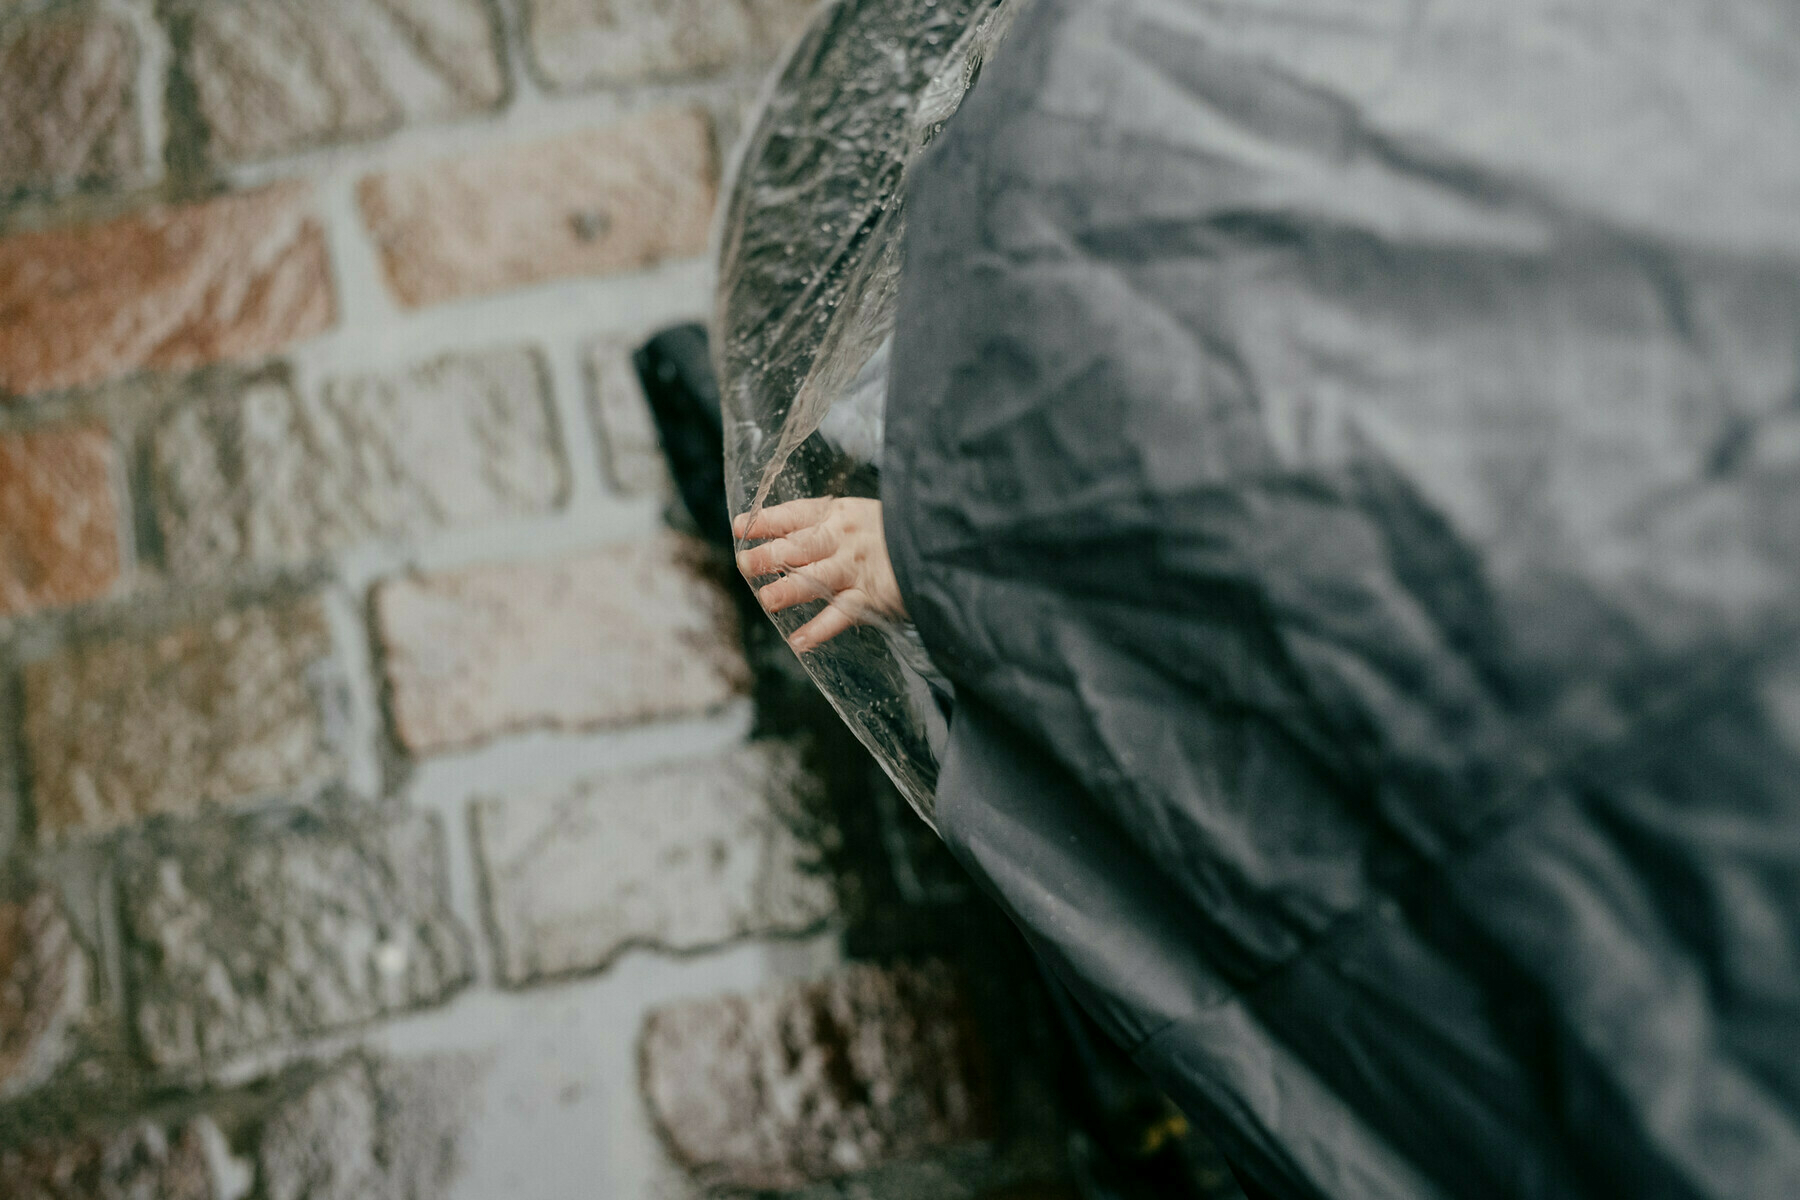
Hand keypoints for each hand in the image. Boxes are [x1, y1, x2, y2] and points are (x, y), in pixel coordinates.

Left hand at [733, 497, 906, 651]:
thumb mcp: (860, 519)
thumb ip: (824, 530)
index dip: (766, 522)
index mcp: (838, 515)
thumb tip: (779, 542)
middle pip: (800, 547)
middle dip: (771, 555)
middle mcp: (844, 540)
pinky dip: (821, 630)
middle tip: (745, 563)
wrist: (939, 544)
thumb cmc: (896, 533)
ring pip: (817, 579)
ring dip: (790, 589)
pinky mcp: (872, 597)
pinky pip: (842, 614)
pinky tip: (800, 643)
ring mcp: (856, 569)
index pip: (795, 515)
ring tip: (767, 600)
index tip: (740, 527)